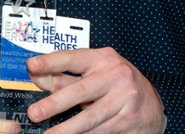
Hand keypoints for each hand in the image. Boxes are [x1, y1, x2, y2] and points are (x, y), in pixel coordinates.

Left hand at [25, 47, 164, 133]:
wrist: (152, 105)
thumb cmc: (118, 85)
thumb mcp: (95, 75)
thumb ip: (66, 77)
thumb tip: (38, 78)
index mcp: (103, 59)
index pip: (73, 58)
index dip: (51, 62)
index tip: (32, 65)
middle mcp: (116, 75)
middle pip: (80, 90)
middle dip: (54, 104)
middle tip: (35, 113)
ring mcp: (124, 97)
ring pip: (90, 116)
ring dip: (67, 128)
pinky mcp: (128, 118)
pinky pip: (100, 130)